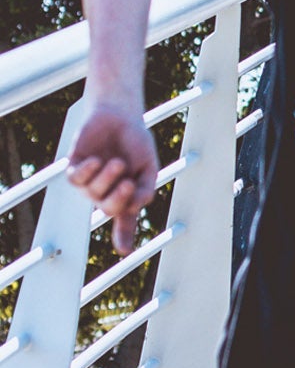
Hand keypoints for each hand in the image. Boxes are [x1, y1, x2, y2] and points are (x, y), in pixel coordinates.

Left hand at [66, 100, 159, 254]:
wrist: (120, 116)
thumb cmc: (135, 142)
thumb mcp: (148, 166)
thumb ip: (146, 186)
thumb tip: (137, 206)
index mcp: (126, 193)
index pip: (125, 218)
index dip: (125, 235)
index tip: (125, 250)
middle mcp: (105, 191)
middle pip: (108, 208)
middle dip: (118, 199)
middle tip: (129, 184)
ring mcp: (89, 181)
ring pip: (93, 193)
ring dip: (107, 178)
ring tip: (116, 161)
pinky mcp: (74, 168)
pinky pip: (76, 179)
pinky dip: (87, 171)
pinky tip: (95, 160)